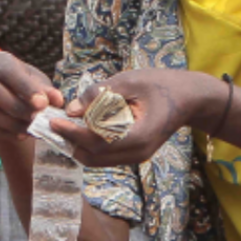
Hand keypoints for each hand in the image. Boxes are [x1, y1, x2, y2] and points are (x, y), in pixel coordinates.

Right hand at [0, 53, 62, 142]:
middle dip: (17, 109)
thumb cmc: (24, 85)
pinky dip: (2, 133)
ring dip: (11, 124)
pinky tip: (19, 135)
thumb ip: (46, 90)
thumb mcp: (37, 83)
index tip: (42, 104)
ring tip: (31, 130)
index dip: (25, 87)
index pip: (8, 71)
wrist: (5, 95)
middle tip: (37, 120)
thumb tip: (57, 100)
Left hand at [54, 69, 209, 167]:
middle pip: (93, 157)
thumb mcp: (130, 80)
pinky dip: (88, 145)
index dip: (73, 133)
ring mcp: (136, 157)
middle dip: (70, 142)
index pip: (97, 142)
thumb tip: (72, 109)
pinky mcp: (133, 154)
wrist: (189, 98)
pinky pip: (105, 155)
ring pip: (97, 160)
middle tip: (52, 124)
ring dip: (77, 145)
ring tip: (61, 126)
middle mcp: (137, 153)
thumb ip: (100, 94)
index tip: (54, 121)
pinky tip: (79, 128)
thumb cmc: (161, 84)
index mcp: (139, 136)